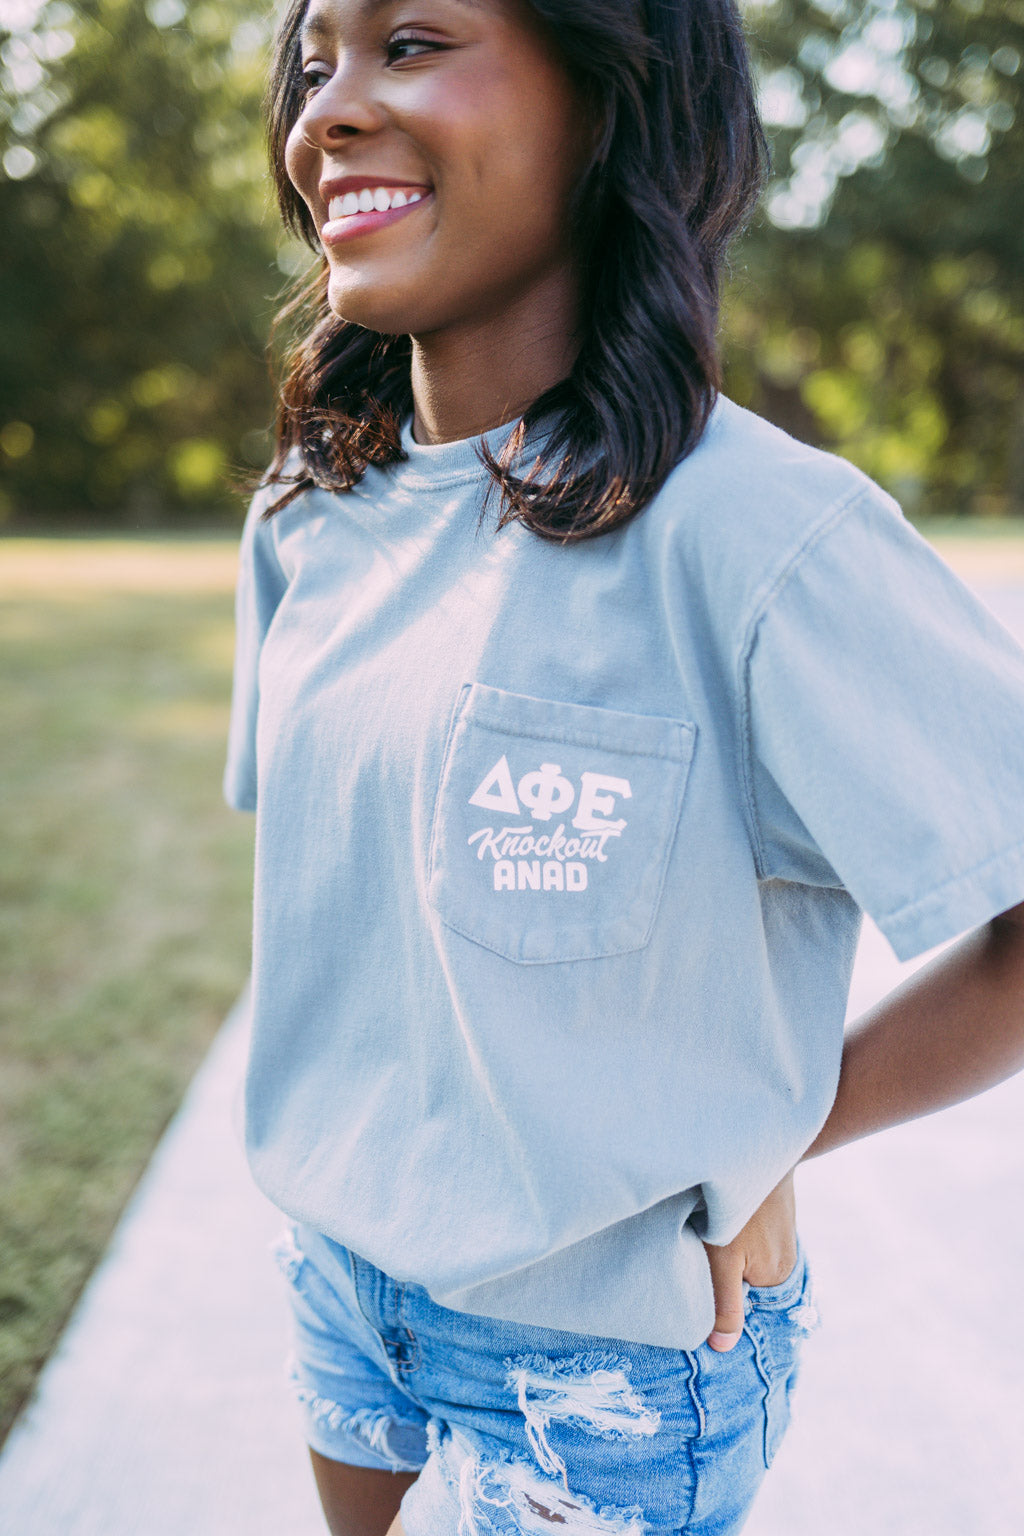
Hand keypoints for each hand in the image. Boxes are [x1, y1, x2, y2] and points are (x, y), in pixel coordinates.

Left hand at [701, 1168, 797, 1351]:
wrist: (760, 1150)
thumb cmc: (740, 1206)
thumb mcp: (724, 1259)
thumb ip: (725, 1304)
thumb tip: (723, 1349)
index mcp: (777, 1275)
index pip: (742, 1298)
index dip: (717, 1287)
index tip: (698, 1270)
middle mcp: (786, 1256)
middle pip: (745, 1274)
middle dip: (722, 1263)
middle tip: (700, 1242)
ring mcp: (782, 1231)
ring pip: (745, 1251)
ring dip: (727, 1241)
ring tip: (709, 1225)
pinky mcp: (774, 1210)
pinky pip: (750, 1231)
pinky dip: (735, 1226)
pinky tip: (720, 1211)